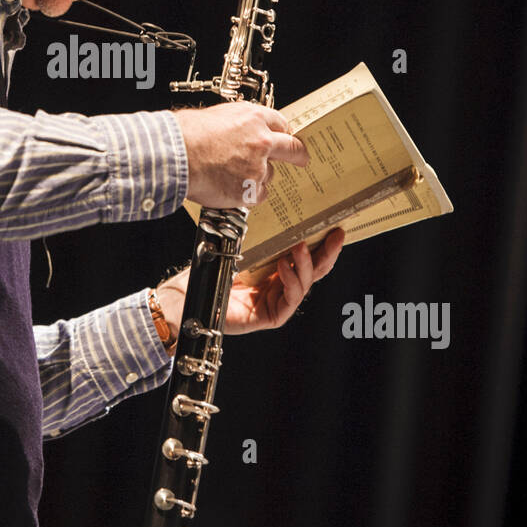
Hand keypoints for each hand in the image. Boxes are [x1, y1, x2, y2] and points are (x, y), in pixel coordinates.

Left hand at [155, 229, 344, 338]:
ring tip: (299, 247)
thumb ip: (263, 235)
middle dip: (327, 253)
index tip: (337, 227)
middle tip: (336, 235)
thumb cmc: (214, 266)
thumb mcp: (243, 245)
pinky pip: (288, 301)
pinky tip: (284, 267)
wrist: (189, 292)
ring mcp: (276, 302)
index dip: (324, 244)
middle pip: (314, 271)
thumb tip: (281, 209)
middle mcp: (281, 285)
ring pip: (304, 285)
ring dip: (305, 264)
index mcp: (277, 268)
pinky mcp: (269, 317)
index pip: (308, 257)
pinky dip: (290, 283)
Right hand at [174, 101, 308, 208]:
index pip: (280, 123)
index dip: (281, 132)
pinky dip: (246, 194)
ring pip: (269, 176)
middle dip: (299, 155)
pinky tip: (230, 188)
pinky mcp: (250, 189)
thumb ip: (235, 126)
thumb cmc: (186, 135)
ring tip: (230, 176)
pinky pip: (257, 195)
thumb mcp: (215, 116)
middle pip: (292, 148)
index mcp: (252, 118)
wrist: (177, 155)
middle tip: (302, 159)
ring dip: (256, 178)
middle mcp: (261, 141)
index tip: (283, 138)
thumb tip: (237, 134)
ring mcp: (258, 166)